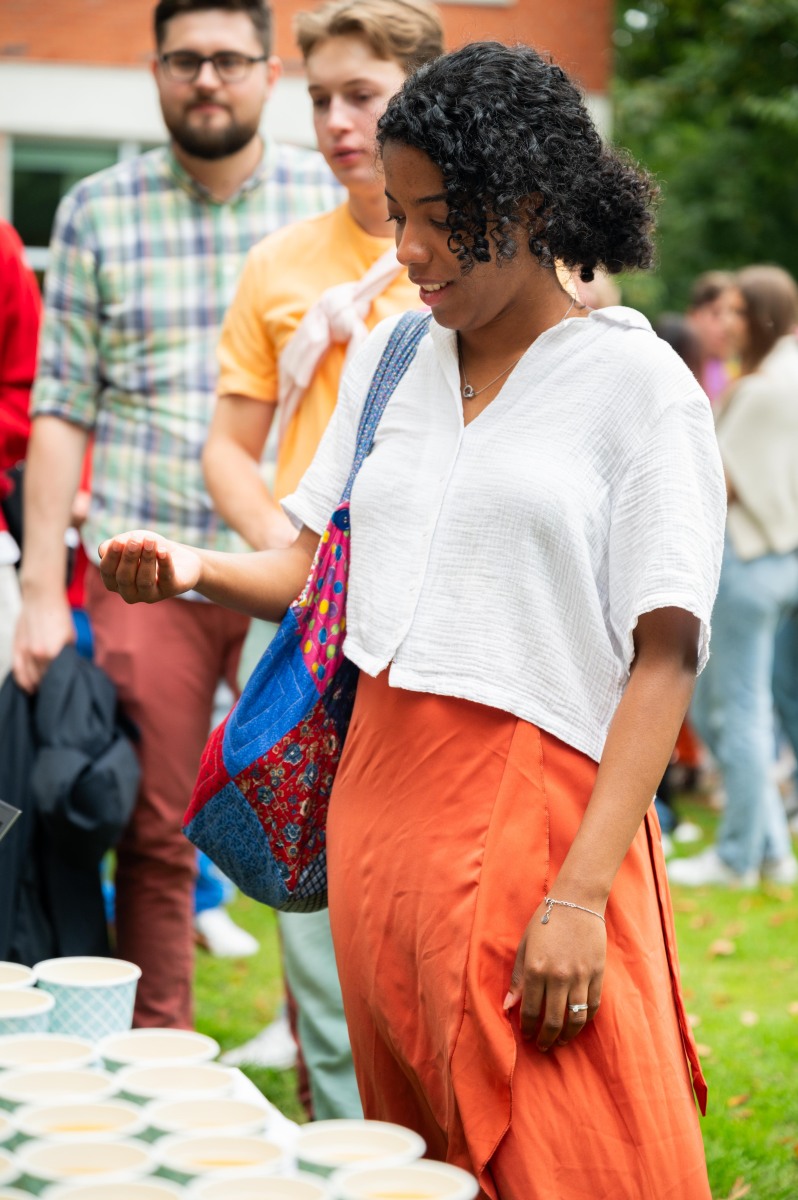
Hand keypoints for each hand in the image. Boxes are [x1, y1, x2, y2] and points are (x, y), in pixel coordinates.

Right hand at [13, 593, 75, 693]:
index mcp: (54, 653)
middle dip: (48, 686)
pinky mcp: (16, 647)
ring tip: (43, 691)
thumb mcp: (71, 636)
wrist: (41, 598)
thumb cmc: (58, 616)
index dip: (60, 685)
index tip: (64, 689)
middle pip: (43, 679)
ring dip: (36, 686)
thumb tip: (71, 669)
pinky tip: (29, 689)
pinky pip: (17, 671)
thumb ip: (69, 654)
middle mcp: (38, 655)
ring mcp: (25, 652)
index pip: (57, 677)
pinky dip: (23, 682)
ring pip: (30, 678)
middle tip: (54, 691)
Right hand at [98, 530, 200, 603]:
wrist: (181, 557)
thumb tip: (104, 550)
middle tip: (135, 540)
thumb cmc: (148, 549)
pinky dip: (164, 563)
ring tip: (150, 541)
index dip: (111, 557)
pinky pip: (166, 578)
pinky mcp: (171, 590)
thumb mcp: (130, 542)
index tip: (118, 541)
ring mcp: (150, 595)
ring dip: (146, 559)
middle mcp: (130, 593)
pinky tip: (163, 551)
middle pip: (125, 578)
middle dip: (129, 558)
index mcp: (116, 583)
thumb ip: (115, 544)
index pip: (108, 573)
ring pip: (145, 580)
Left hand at [504, 899, 605, 1051]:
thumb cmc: (546, 921)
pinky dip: (584, 1020)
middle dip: (546, 1038)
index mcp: (536, 969)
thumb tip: (507, 1006)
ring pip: (575, 1019)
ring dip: (566, 1036)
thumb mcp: (525, 946)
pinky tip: (577, 1025)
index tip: (526, 1035)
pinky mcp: (597, 974)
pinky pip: (592, 1006)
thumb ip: (518, 978)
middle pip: (553, 1021)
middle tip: (542, 1046)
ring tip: (560, 1042)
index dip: (527, 1027)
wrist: (577, 902)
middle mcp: (558, 977)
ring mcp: (581, 977)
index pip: (530, 1010)